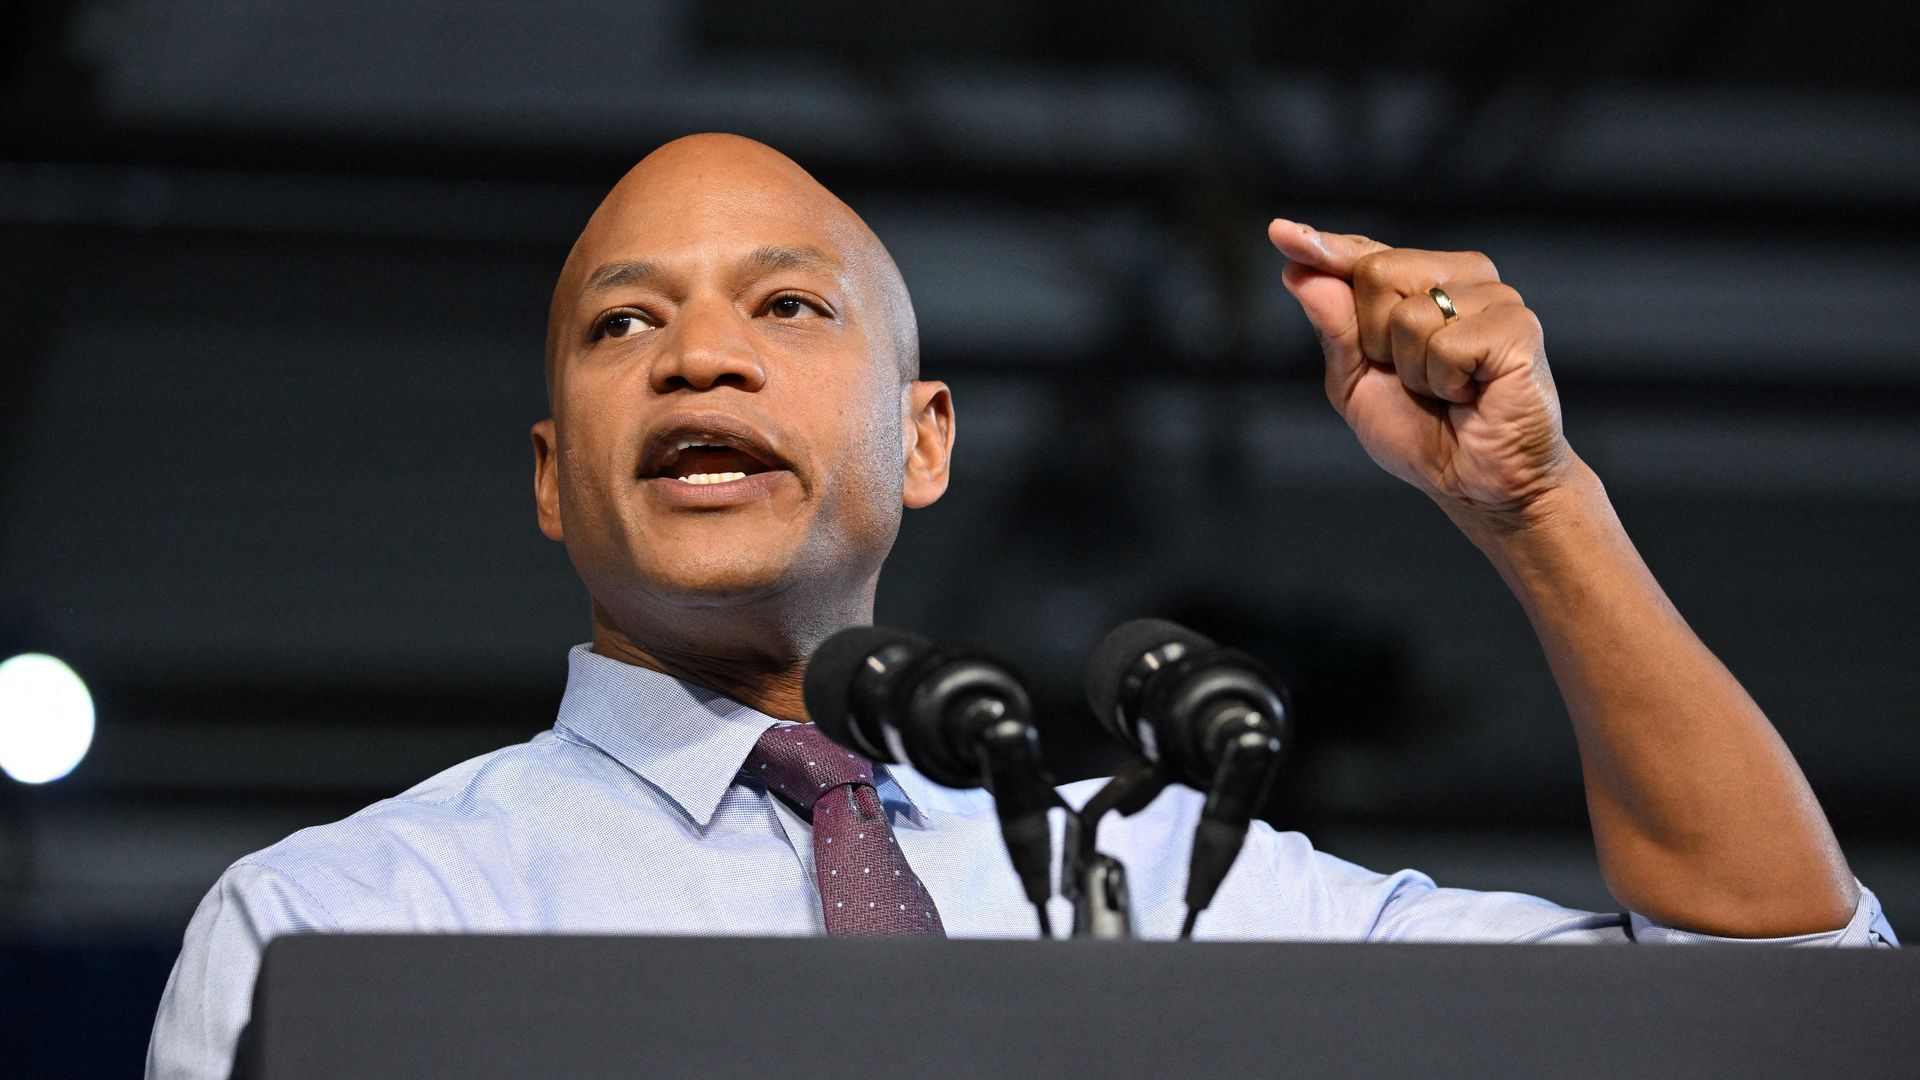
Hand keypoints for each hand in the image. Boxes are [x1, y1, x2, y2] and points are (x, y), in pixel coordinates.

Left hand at [1268, 218, 1574, 524]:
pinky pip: (1446, 343)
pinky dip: (1444, 381)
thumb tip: (1299, 272)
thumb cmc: (1420, 431)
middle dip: (1375, 340)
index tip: (1280, 233)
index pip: (1363, 254)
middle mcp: (1458, 277)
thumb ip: (1333, 328)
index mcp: (1420, 284)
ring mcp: (1492, 296)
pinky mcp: (1516, 324)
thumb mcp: (1355, 382)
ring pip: (1408, 314)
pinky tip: (1470, 394)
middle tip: (1413, 379)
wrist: (1476, 483)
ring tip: (1446, 391)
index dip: (1322, 247)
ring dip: (1412, 371)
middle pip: (1375, 273)